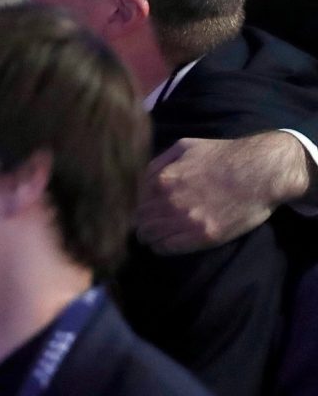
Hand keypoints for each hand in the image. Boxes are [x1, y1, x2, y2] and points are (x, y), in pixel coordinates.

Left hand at [136, 132, 310, 252]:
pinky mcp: (202, 236)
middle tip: (144, 226)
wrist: (259, 172)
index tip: (141, 211)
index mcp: (162, 178)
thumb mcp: (184, 147)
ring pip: (149, 236)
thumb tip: (142, 179)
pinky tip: (163, 244)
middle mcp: (169, 201)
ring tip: (151, 237)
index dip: (138, 206)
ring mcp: (185, 220)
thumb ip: (159, 162)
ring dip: (148, 236)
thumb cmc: (223, 155)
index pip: (136, 200)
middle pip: (139, 220)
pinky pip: (167, 248)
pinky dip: (161, 247)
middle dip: (140, 222)